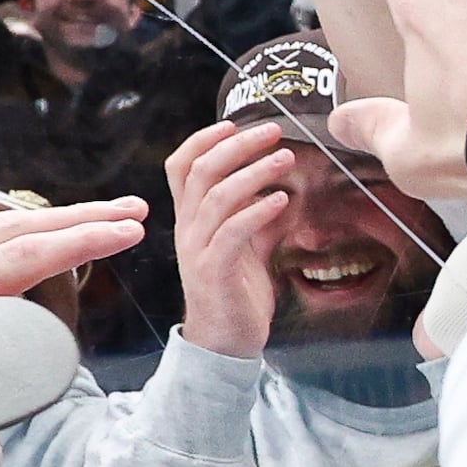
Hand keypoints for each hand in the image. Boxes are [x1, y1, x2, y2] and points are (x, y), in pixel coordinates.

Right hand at [161, 124, 288, 359]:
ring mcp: (198, 250)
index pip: (181, 166)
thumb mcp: (244, 245)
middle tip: (273, 131)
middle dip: (237, 145)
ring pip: (217, 198)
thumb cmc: (236, 291)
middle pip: (201, 172)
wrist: (224, 343)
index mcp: (191, 219)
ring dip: (254, 172)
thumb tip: (275, 186)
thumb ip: (251, 215)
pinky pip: (232, 234)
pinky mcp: (215, 272)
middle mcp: (188, 229)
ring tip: (285, 159)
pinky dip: (257, 212)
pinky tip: (282, 201)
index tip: (235, 123)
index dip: (203, 139)